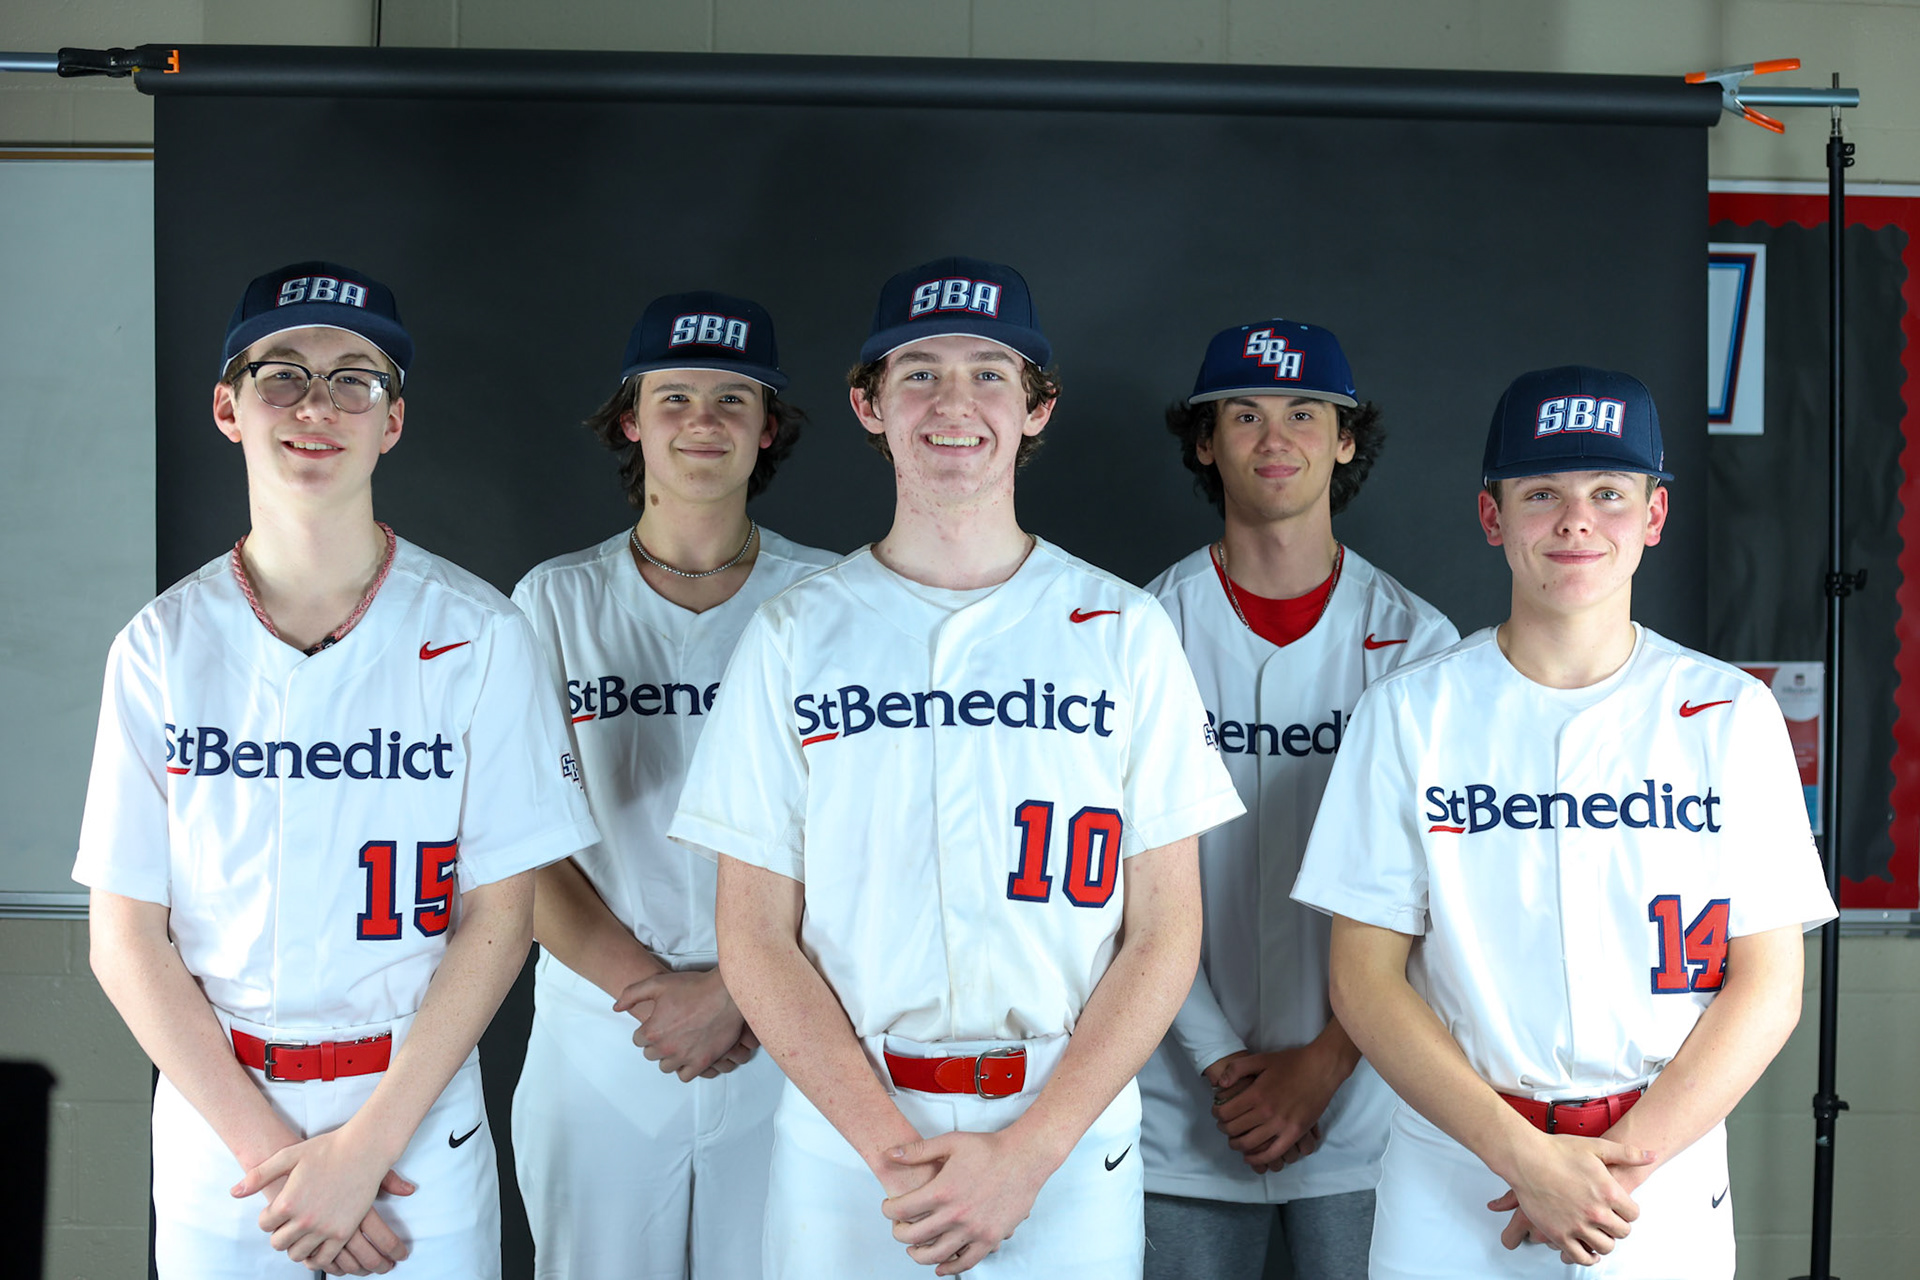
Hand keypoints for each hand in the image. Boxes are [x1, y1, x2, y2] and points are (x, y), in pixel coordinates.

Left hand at [232, 1129, 413, 1272]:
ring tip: (303, 1231)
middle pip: (278, 1243)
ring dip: (296, 1245)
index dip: (269, 1216)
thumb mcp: (288, 1155)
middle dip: (280, 1233)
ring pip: (296, 1254)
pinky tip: (315, 1245)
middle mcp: (304, 1219)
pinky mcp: (343, 1233)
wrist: (364, 1148)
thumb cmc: (327, 1148)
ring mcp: (325, 1228)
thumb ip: (259, 1175)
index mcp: (287, 1202)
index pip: (264, 1224)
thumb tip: (234, 1192)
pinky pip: (322, 1259)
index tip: (280, 1208)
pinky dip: (315, 1258)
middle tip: (290, 1221)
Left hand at [614, 969, 748, 1081]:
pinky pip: (685, 1076)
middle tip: (670, 1030)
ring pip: (666, 1067)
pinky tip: (690, 1054)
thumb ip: (632, 994)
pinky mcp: (702, 1062)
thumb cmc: (693, 986)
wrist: (726, 993)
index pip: (638, 1040)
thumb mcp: (658, 983)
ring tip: (680, 1042)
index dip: (647, 1030)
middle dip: (657, 1044)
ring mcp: (684, 1057)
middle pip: (651, 1055)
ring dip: (670, 1056)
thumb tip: (616, 1008)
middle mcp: (666, 1048)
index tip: (658, 1023)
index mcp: (652, 1031)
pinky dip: (685, 1068)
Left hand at [880, 1129, 1054, 1274]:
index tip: (889, 1207)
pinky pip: (965, 1262)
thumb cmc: (989, 1148)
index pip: (901, 1210)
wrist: (1024, 1158)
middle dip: (898, 1233)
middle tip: (898, 1226)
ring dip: (918, 1255)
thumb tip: (889, 1154)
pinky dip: (949, 1267)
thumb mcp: (950, 1142)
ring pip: (935, 1255)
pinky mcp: (990, 1239)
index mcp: (942, 1191)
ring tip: (914, 1248)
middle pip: (913, 1236)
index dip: (888, 1210)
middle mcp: (955, 1215)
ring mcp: (973, 1230)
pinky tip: (940, 1265)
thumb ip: (917, 1151)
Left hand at [1208, 1045, 1346, 1172]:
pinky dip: (1258, 1158)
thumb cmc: (1291, 1062)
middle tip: (1224, 1126)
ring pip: (1250, 1144)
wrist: (1321, 1069)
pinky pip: (1273, 1153)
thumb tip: (1220, 1083)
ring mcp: (1282, 1125)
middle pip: (1235, 1129)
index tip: (1217, 1112)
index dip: (1217, 1113)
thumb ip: (1237, 1068)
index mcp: (1256, 1093)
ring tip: (1235, 1141)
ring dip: (1237, 1145)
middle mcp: (1266, 1112)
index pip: (1226, 1112)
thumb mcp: (1261, 1059)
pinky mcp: (1295, 1133)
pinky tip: (1251, 1157)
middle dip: (1224, 1129)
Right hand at [1486, 1133, 1653, 1264]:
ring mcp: (1577, 1225)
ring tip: (1599, 1234)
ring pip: (1605, 1247)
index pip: (1633, 1214)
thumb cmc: (1556, 1151)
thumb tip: (1651, 1156)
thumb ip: (1627, 1153)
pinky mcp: (1559, 1234)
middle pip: (1622, 1232)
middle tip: (1610, 1221)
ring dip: (1605, 1241)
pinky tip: (1587, 1250)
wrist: (1526, 1157)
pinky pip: (1580, 1257)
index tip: (1620, 1209)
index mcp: (1609, 1192)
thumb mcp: (1596, 1147)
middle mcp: (1596, 1212)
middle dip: (1617, 1226)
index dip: (1628, 1211)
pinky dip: (1587, 1257)